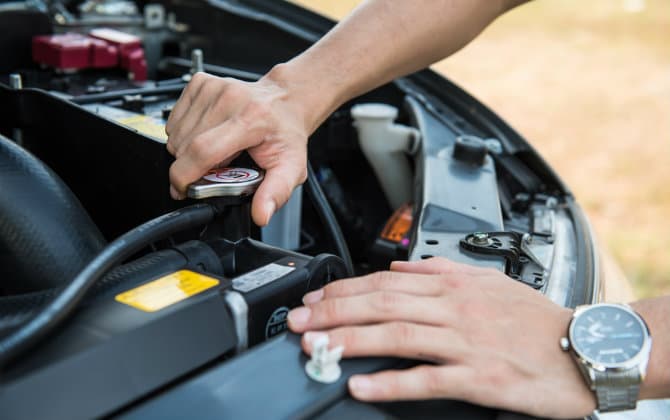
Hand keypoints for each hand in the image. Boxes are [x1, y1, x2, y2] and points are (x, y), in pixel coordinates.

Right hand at [165, 70, 311, 225]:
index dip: (185, 175)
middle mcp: (229, 98)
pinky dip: (183, 133)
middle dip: (188, 167)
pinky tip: (206, 133)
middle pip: (184, 144)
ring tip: (214, 151)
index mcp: (251, 118)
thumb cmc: (285, 133)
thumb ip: (276, 193)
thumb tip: (261, 214)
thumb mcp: (290, 167)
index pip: (202, 150)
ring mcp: (212, 87)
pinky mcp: (200, 82)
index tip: (184, 190)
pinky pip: (174, 119)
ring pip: (175, 133)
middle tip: (211, 171)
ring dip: (185, 151)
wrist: (285, 101)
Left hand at [287, 257, 595, 418]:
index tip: (315, 299)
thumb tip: (401, 263)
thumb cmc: (536, 318)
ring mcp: (468, 343)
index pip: (386, 281)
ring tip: (317, 347)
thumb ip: (440, 268)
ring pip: (399, 336)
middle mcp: (455, 309)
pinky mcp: (482, 377)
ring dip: (352, 341)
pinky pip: (430, 379)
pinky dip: (392, 381)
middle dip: (335, 311)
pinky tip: (363, 385)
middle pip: (383, 305)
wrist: (584, 348)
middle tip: (299, 322)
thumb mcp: (488, 280)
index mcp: (454, 286)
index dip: (344, 290)